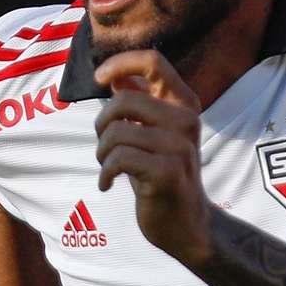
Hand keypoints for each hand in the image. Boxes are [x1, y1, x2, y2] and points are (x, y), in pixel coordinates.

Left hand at [93, 50, 213, 266]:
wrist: (186, 223)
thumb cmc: (162, 174)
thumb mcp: (152, 133)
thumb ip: (139, 104)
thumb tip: (114, 76)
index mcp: (184, 104)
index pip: (153, 61)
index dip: (120, 63)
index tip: (99, 79)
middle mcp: (186, 120)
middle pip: (123, 99)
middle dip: (101, 123)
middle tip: (104, 145)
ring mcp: (179, 147)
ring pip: (117, 132)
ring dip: (102, 153)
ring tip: (109, 167)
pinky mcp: (168, 172)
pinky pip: (119, 158)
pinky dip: (105, 172)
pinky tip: (108, 184)